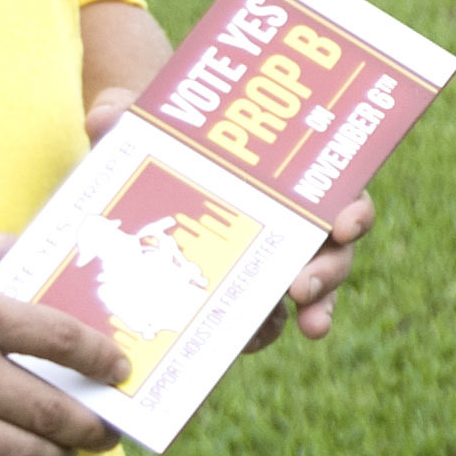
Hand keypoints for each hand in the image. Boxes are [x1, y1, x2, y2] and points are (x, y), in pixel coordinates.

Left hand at [87, 80, 370, 357]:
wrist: (142, 166)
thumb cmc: (163, 137)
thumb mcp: (147, 123)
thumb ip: (127, 113)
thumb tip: (103, 117)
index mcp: (291, 176)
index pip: (339, 193)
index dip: (352, 210)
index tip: (341, 223)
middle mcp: (295, 219)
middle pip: (334, 248)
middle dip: (330, 270)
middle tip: (302, 286)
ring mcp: (274, 260)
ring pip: (314, 287)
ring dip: (320, 306)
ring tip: (310, 326)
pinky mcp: (245, 293)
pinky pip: (269, 318)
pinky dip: (267, 331)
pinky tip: (253, 343)